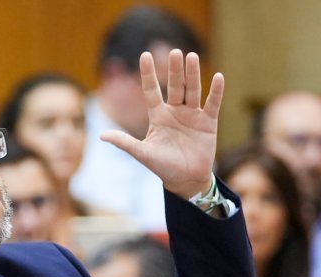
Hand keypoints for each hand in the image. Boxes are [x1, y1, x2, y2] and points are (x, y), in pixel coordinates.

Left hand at [100, 50, 223, 199]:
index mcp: (158, 116)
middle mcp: (175, 111)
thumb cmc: (163, 167)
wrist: (186, 180)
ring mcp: (192, 115)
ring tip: (192, 57)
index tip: (144, 55)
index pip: (151, 90)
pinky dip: (216, 92)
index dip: (148, 74)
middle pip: (175, 86)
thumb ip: (124, 142)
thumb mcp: (142, 153)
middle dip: (174, 70)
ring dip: (193, 74)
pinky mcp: (208, 123)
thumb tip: (101, 135)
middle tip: (175, 52)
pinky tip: (218, 77)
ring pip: (192, 90)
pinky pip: (212, 104)